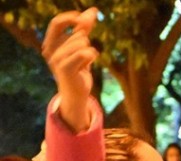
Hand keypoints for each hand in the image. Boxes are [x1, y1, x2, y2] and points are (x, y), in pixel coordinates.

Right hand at [42, 8, 98, 132]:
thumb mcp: (80, 45)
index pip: (56, 23)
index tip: (83, 20)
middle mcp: (50, 50)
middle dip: (86, 44)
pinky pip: (86, 53)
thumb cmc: (78, 67)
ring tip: (83, 64)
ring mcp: (56, 59)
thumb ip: (84, 27)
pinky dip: (92, 57)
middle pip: (78, 35)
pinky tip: (86, 67)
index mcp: (50, 42)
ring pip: (83, 43)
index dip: (70, 18)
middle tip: (82, 59)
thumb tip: (93, 10)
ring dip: (89, 52)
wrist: (76, 92)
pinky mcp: (65, 68)